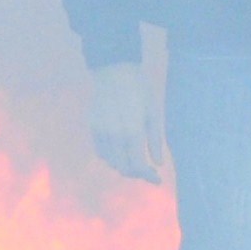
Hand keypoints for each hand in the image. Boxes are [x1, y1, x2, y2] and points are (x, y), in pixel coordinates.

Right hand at [87, 61, 164, 183]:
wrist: (113, 70)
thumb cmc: (140, 89)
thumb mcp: (154, 112)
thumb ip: (155, 140)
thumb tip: (158, 163)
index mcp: (132, 132)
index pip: (138, 165)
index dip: (149, 176)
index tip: (158, 179)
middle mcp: (113, 136)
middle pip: (123, 167)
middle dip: (137, 173)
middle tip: (149, 171)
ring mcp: (100, 132)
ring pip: (111, 162)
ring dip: (124, 166)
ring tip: (136, 161)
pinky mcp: (92, 127)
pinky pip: (101, 152)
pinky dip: (112, 157)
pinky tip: (122, 151)